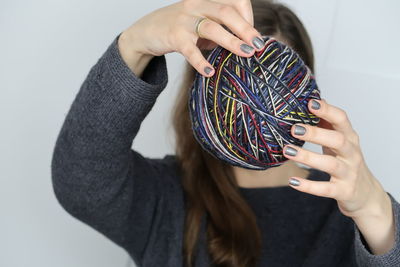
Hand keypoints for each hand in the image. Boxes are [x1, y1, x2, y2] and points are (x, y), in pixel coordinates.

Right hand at [118, 0, 265, 76]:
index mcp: (206, 1)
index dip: (248, 16)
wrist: (146, 32)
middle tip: (258, 45)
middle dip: (246, 28)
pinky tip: (210, 72)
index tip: (254, 35)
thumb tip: (244, 45)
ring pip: (211, 27)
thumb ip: (220, 30)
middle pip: (226, 12)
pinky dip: (201, 61)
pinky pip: (190, 50)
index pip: (234, 1)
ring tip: (246, 54)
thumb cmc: (178, 29)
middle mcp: (196, 5)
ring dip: (231, 41)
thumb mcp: (201, 24)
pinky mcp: (173, 36)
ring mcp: (184, 20)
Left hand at [282, 98, 389, 219]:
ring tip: (287, 150)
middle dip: (316, 133)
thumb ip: (326, 123)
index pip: (341, 120)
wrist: (365, 193)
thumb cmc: (346, 161)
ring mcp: (348, 173)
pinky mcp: (343, 191)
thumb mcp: (340, 140)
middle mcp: (351, 153)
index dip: (327, 110)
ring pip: (330, 164)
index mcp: (349, 138)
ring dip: (307, 157)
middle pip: (337, 140)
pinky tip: (292, 181)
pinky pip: (325, 189)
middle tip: (294, 128)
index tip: (310, 103)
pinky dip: (309, 186)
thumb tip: (312, 100)